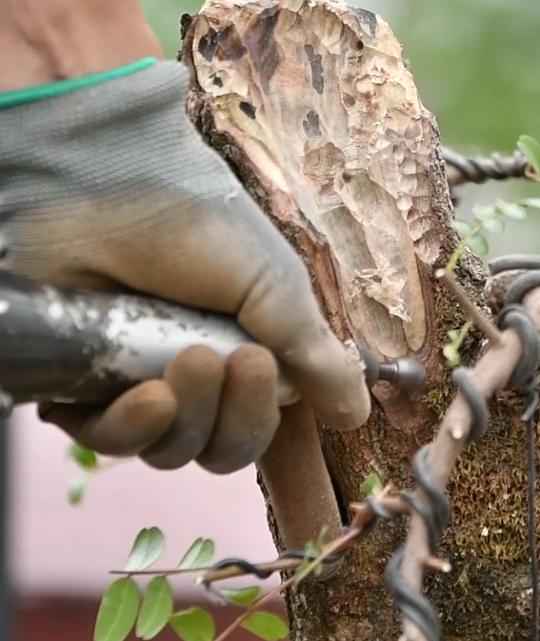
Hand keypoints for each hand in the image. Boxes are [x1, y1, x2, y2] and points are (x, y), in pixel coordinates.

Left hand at [0, 61, 369, 471]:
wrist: (118, 191)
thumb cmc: (202, 226)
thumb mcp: (276, 287)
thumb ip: (315, 356)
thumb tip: (358, 413)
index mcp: (247, 355)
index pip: (267, 429)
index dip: (279, 443)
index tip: (286, 422)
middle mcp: (194, 380)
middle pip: (225, 448)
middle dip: (240, 416)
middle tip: (240, 361)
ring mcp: (135, 387)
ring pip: (173, 450)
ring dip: (192, 414)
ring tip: (190, 357)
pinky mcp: (80, 391)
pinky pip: (113, 444)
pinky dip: (136, 427)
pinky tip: (148, 394)